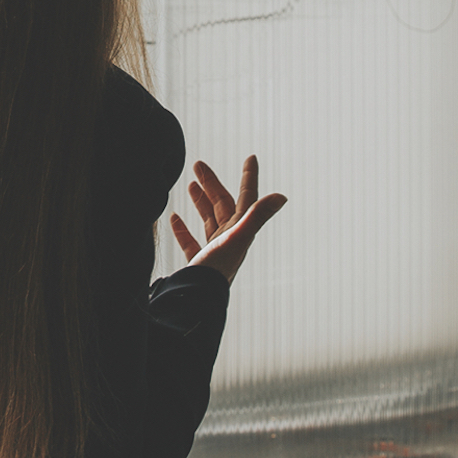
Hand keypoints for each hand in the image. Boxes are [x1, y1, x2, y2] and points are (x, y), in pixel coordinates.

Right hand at [170, 155, 285, 283]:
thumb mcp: (236, 238)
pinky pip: (191, 241)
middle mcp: (230, 238)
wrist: (199, 299)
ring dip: (201, 201)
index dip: (249, 177)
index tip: (251, 157)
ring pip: (208, 219)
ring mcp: (215, 250)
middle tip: (198, 164)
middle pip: (222, 204)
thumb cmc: (218, 269)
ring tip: (190, 185)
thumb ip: (257, 216)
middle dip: (212, 183)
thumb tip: (283, 196)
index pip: (246, 197)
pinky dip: (183, 228)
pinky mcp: (200, 262)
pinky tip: (174, 217)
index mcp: (240, 229)